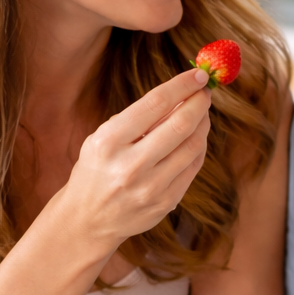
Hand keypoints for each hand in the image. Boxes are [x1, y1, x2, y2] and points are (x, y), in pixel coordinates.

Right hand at [54, 69, 212, 248]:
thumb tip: (181, 94)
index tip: (199, 74)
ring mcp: (150, 187)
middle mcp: (130, 165)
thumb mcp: (104, 138)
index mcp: (109, 141)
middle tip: (205, 91)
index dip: (182, 85)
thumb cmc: (97, 169)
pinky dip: (199, 146)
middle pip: (180, 124)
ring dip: (203, 123)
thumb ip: (139, 118)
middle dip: (198, 102)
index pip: (155, 103)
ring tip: (201, 112)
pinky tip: (196, 136)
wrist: (88, 220)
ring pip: (193, 146)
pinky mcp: (166, 202)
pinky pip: (193, 166)